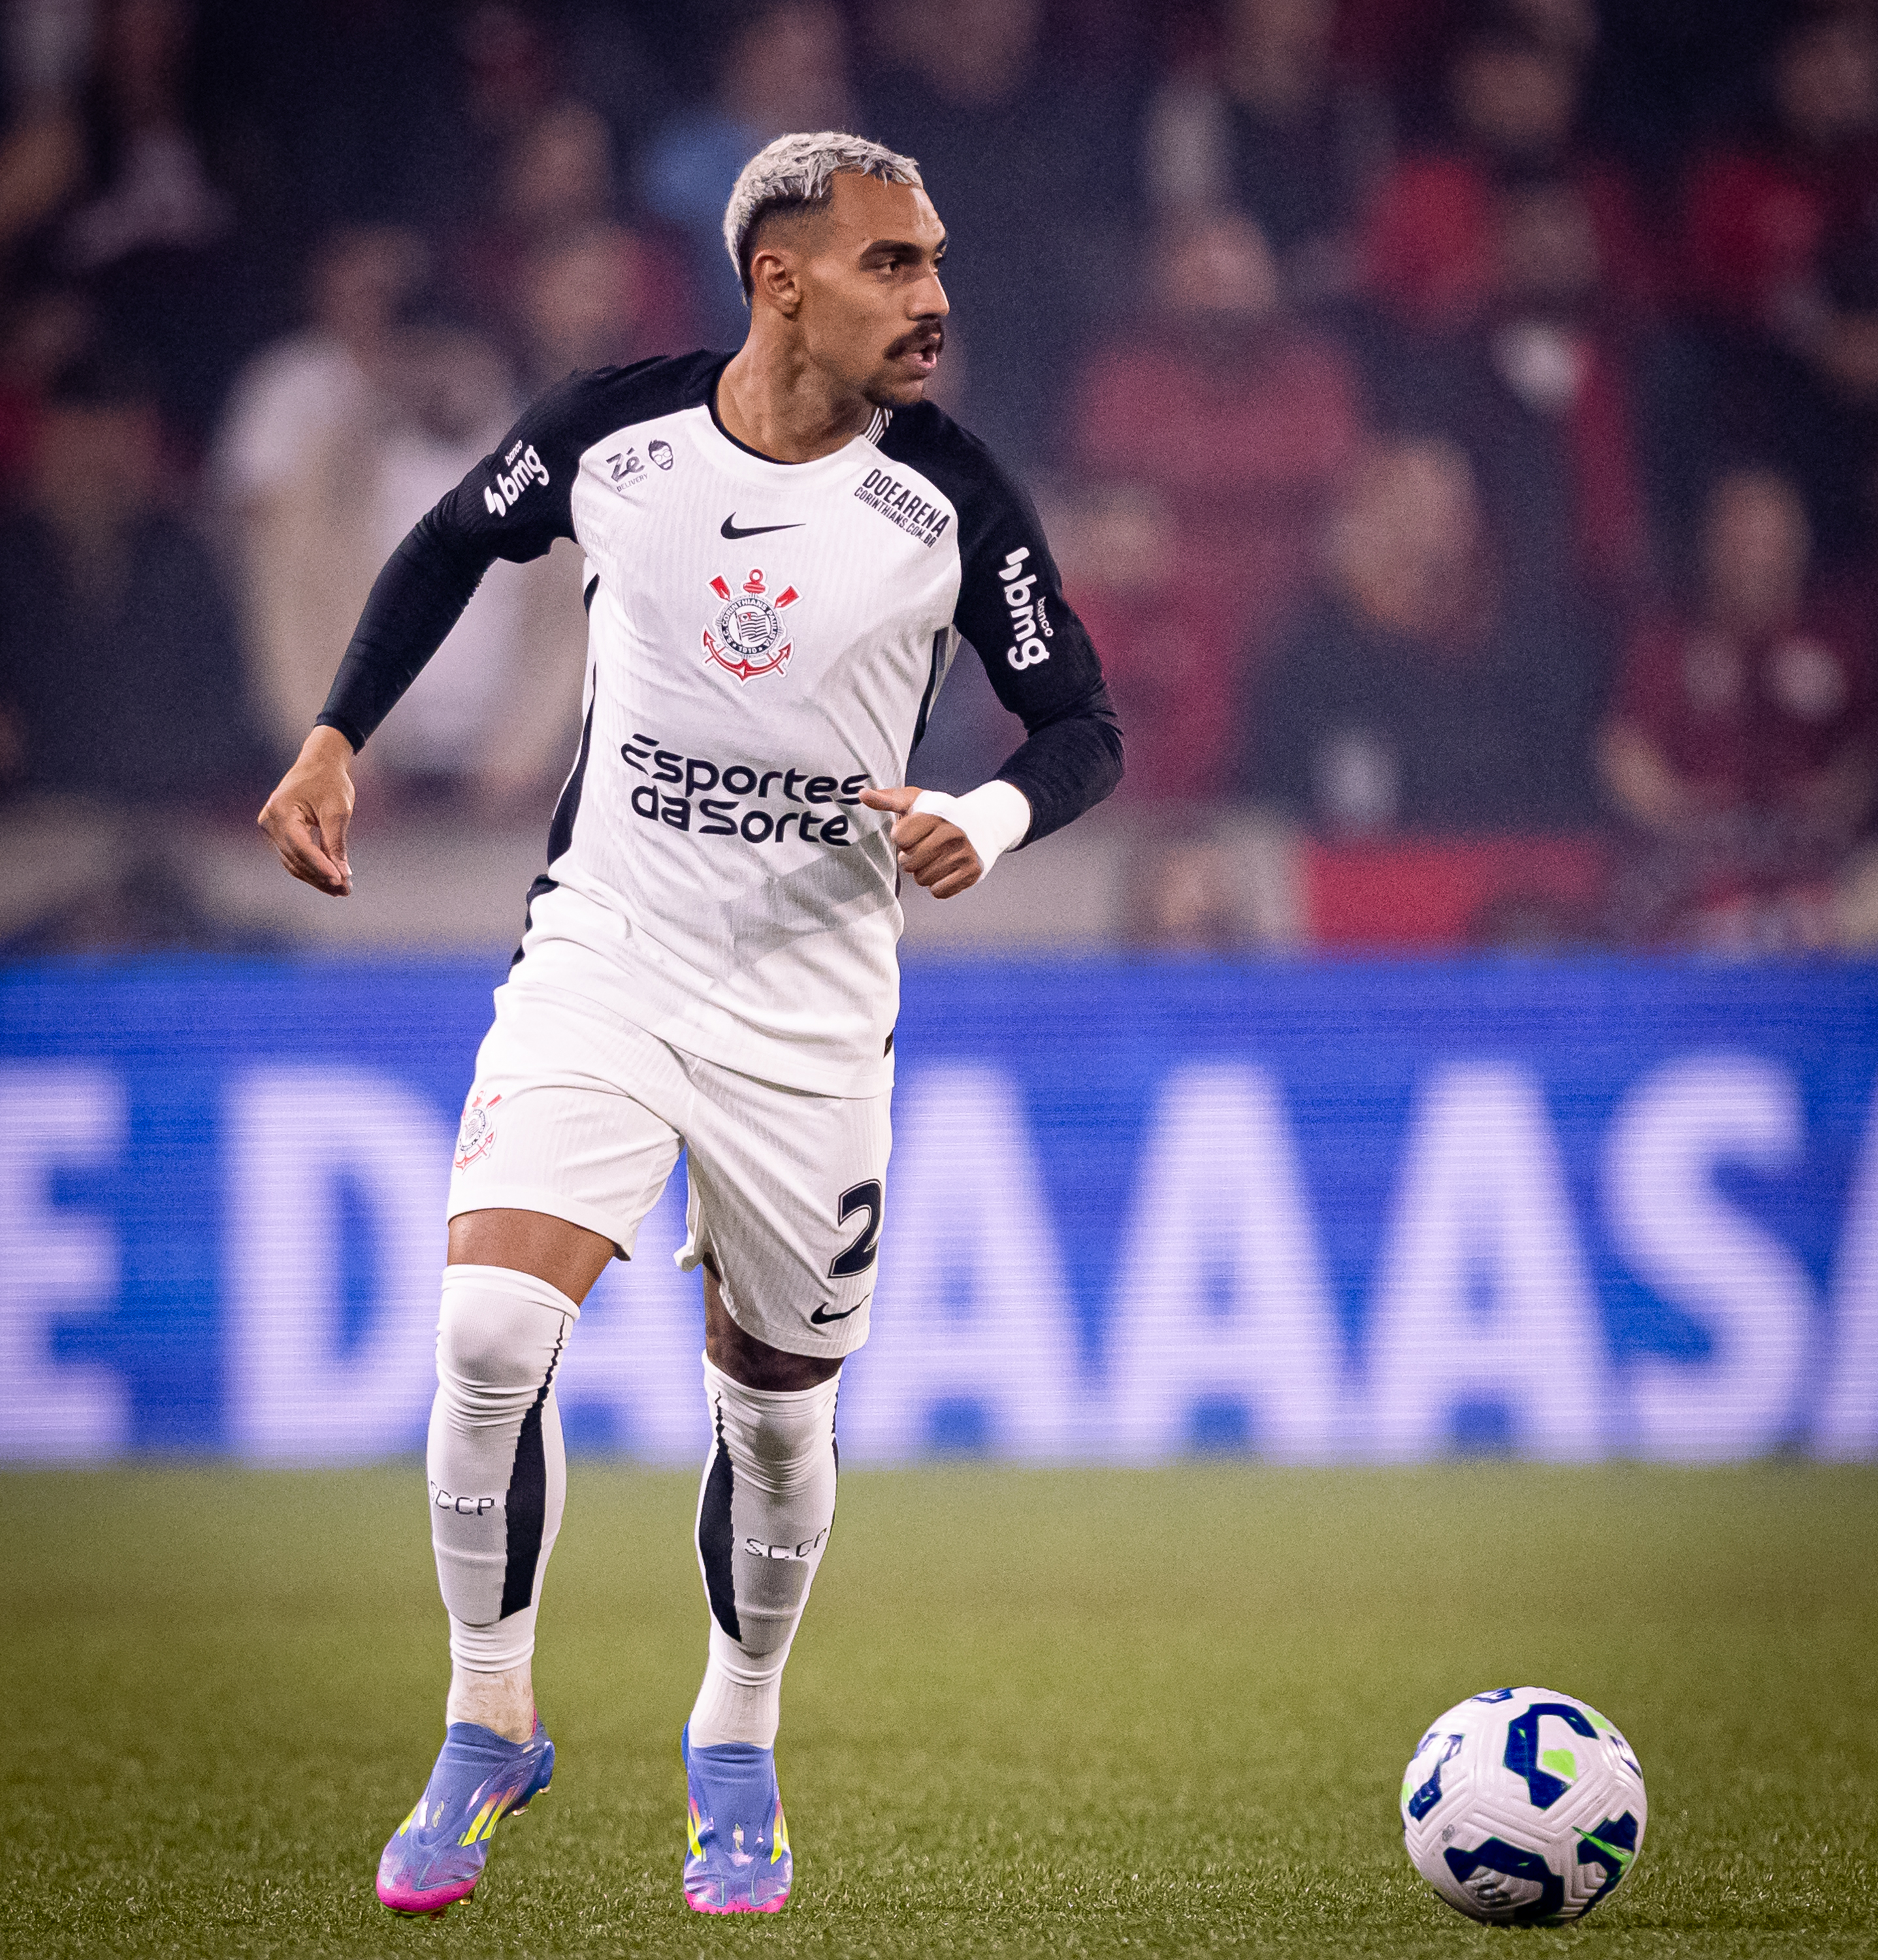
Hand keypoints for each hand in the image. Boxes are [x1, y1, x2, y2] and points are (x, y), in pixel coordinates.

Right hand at [258, 725, 356, 894]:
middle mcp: (269, 821)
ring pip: (293, 862)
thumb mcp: (338, 810)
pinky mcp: (278, 834)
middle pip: (296, 859)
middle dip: (321, 876)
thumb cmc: (330, 781)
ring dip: (317, 877)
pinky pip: (293, 857)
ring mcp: (270, 829)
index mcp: (281, 810)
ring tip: (342, 890)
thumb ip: (336, 843)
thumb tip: (343, 875)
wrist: (319, 763)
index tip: (341, 881)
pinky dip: (312, 868)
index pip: (300, 846)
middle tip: (347, 891)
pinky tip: (331, 880)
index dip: (320, 866)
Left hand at [859, 784, 982, 898]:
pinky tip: (945, 869)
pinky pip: (938, 891)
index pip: (899, 838)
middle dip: (910, 858)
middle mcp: (953, 833)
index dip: (901, 838)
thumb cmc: (942, 813)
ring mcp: (964, 854)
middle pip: (909, 863)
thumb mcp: (916, 801)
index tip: (913, 832)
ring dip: (923, 872)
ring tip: (935, 858)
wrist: (984, 822)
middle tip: (923, 848)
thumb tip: (861, 794)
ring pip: (922, 879)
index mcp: (936, 814)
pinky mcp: (972, 873)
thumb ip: (888, 799)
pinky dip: (937, 885)